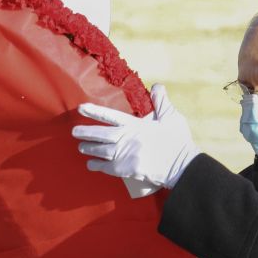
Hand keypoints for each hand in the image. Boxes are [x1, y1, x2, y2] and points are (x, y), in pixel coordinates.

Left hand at [73, 84, 198, 188]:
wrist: (183, 167)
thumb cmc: (178, 142)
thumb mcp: (172, 118)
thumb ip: (162, 102)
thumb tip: (157, 86)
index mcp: (137, 126)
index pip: (111, 116)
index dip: (95, 111)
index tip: (81, 108)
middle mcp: (128, 139)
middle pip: (102, 135)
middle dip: (86, 132)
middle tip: (74, 132)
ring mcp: (127, 156)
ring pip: (102, 151)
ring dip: (89, 148)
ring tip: (80, 147)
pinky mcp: (128, 170)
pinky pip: (107, 168)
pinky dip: (97, 166)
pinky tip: (90, 165)